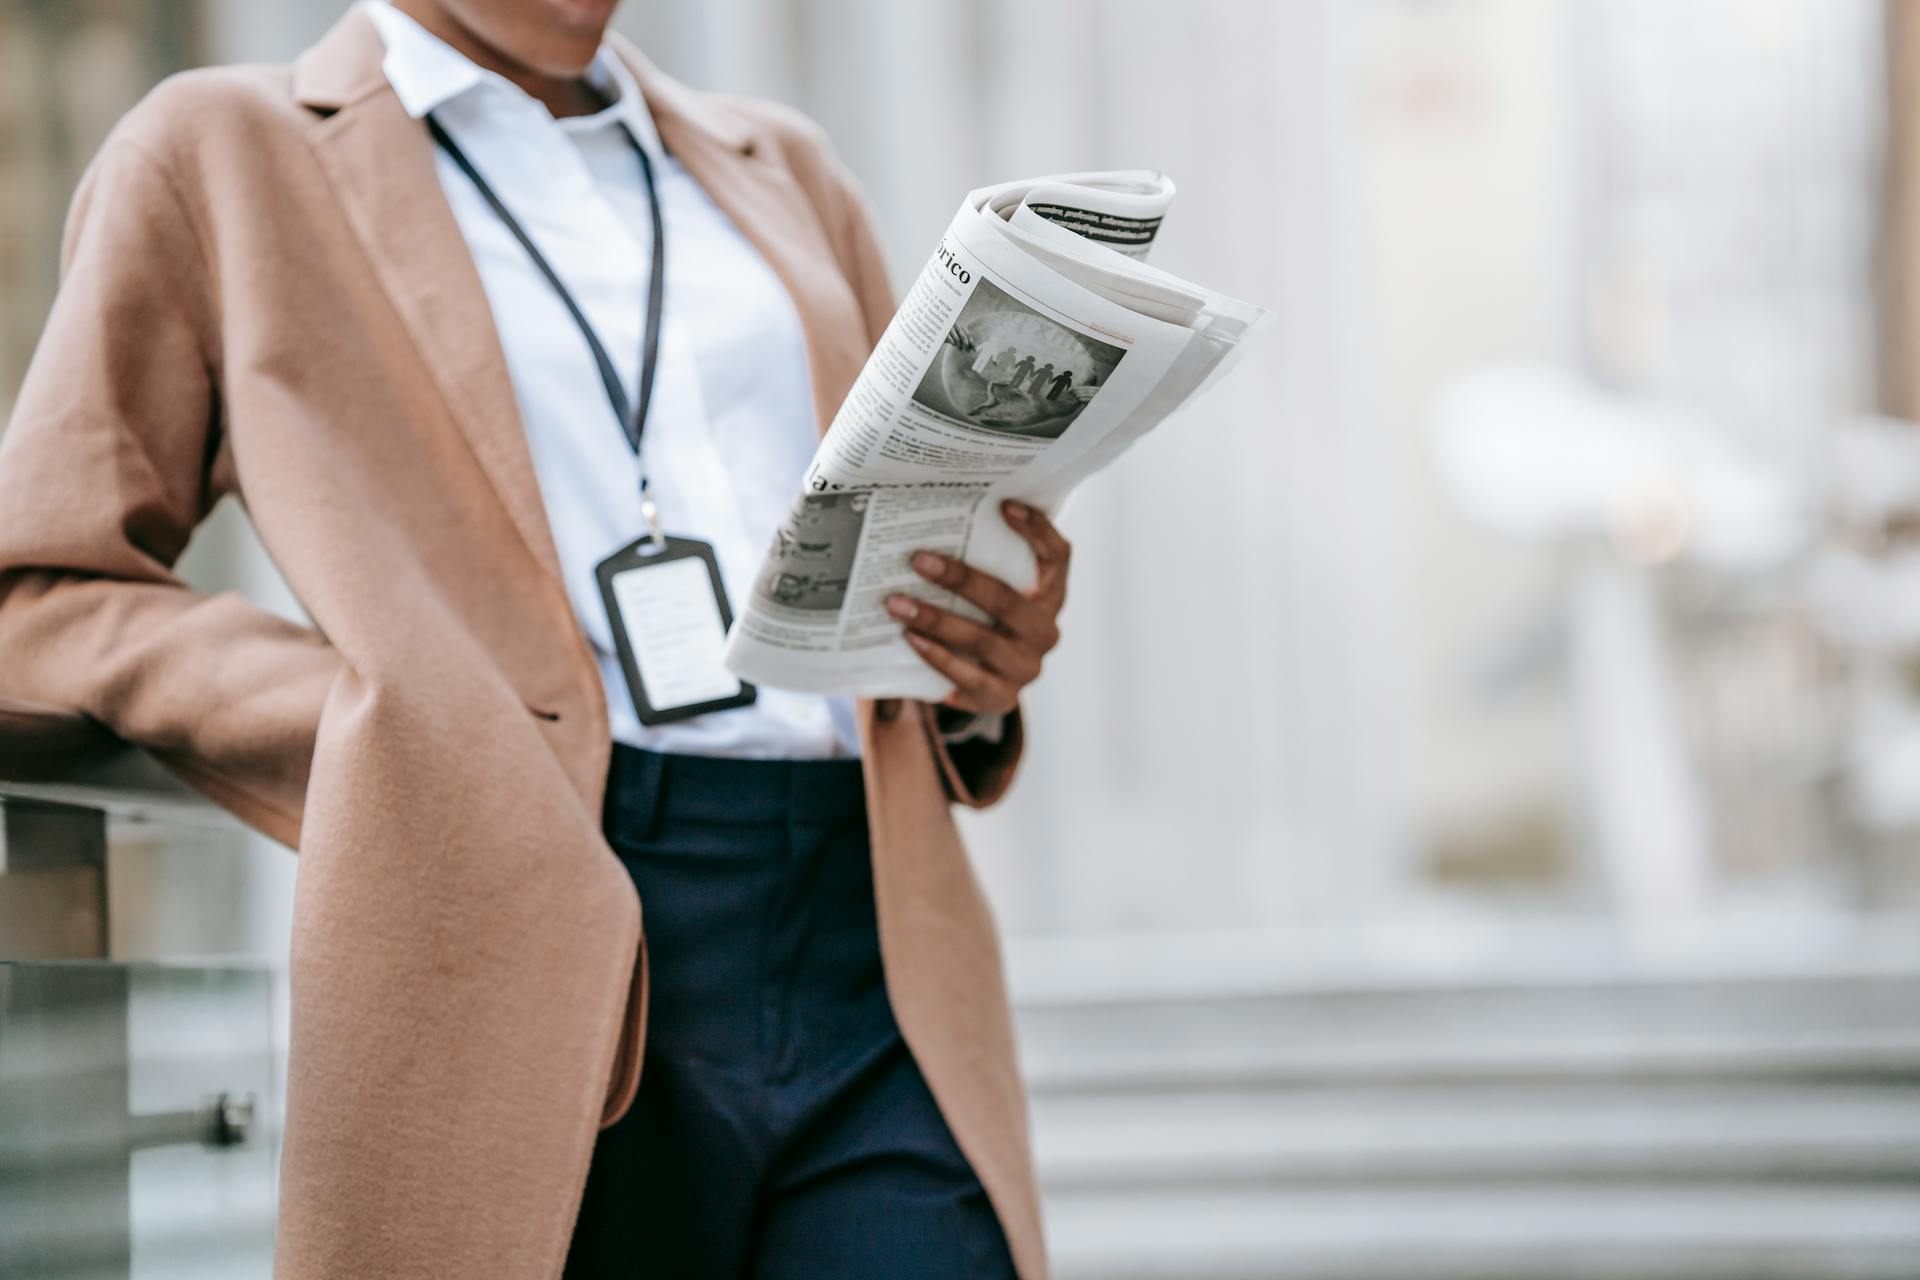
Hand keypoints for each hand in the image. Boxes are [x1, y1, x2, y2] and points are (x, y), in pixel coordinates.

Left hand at [885, 500, 1070, 716]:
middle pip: (1009, 602)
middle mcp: (1045, 632)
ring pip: (984, 642)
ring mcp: (1025, 668)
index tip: (1005, 506)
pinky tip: (911, 639)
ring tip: (897, 604)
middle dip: (962, 580)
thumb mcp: (993, 585)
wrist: (983, 678)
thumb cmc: (984, 616)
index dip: (1038, 530)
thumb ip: (985, 555)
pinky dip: (938, 658)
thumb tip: (940, 512)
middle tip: (918, 560)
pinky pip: (969, 679)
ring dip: (937, 621)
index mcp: (1050, 595)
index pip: (1058, 557)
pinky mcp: (1000, 697)